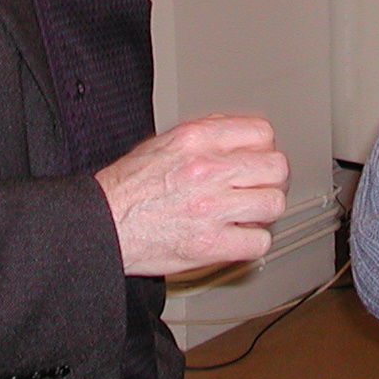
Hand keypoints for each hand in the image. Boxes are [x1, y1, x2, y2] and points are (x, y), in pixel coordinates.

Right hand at [94, 115, 288, 275]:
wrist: (101, 225)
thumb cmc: (127, 187)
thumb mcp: (164, 142)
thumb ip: (205, 134)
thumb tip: (239, 134)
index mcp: (196, 139)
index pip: (262, 132)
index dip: (263, 147)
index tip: (257, 158)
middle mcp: (207, 169)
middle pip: (276, 167)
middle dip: (270, 178)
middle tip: (258, 187)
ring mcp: (211, 208)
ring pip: (273, 204)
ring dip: (263, 210)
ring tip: (248, 213)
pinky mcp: (210, 245)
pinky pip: (258, 242)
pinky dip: (252, 242)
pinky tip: (238, 236)